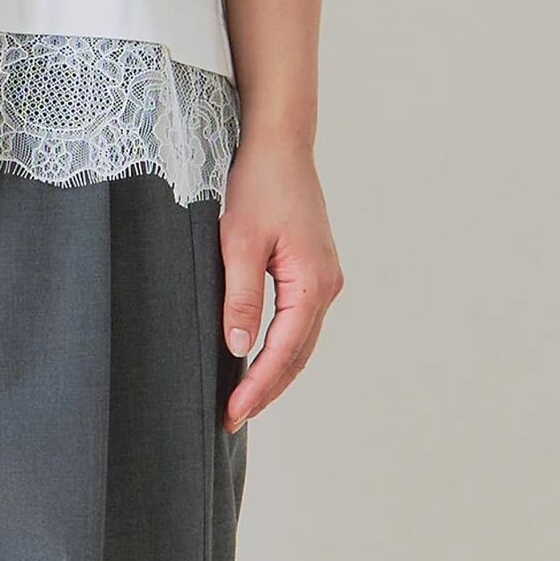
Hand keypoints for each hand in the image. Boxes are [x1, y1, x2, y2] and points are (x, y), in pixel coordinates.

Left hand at [217, 137, 344, 432]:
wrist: (279, 143)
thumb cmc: (257, 185)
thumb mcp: (238, 241)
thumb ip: (241, 297)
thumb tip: (239, 349)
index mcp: (312, 283)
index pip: (284, 352)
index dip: (258, 386)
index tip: (232, 412)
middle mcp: (327, 285)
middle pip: (298, 353)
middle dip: (267, 388)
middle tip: (233, 417)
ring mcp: (324, 277)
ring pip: (301, 339)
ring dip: (275, 370)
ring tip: (244, 397)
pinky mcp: (314, 267)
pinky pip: (298, 319)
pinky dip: (281, 344)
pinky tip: (259, 355)